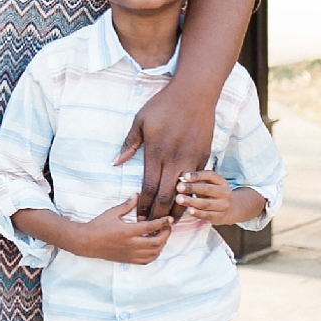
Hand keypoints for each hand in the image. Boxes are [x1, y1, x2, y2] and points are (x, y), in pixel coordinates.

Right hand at [65, 198, 173, 264]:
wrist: (87, 242)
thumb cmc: (98, 226)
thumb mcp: (112, 212)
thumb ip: (127, 205)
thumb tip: (137, 195)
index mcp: (127, 231)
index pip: (151, 227)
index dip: (163, 222)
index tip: (169, 218)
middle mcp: (130, 244)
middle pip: (156, 242)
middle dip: (166, 234)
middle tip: (167, 227)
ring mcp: (130, 254)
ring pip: (153, 253)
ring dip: (161, 245)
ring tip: (161, 235)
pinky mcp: (128, 260)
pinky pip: (146, 261)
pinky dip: (154, 254)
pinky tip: (154, 247)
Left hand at [119, 78, 219, 220]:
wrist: (195, 94)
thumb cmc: (163, 105)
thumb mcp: (140, 121)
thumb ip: (129, 144)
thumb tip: (116, 163)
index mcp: (156, 153)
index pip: (149, 188)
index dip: (144, 206)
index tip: (139, 218)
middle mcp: (175, 160)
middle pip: (167, 196)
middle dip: (158, 214)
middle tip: (152, 227)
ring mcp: (192, 160)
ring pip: (184, 193)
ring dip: (177, 210)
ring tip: (169, 222)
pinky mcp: (204, 157)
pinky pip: (196, 182)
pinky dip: (191, 196)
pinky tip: (185, 204)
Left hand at [177, 171, 263, 227]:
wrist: (229, 211)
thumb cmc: (211, 194)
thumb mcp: (208, 185)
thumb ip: (197, 182)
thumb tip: (181, 181)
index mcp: (221, 181)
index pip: (210, 175)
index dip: (197, 175)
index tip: (185, 176)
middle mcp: (224, 192)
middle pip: (207, 189)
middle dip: (192, 188)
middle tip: (179, 187)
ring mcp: (223, 205)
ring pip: (206, 203)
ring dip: (191, 201)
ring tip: (179, 199)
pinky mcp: (219, 217)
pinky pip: (207, 215)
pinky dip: (198, 213)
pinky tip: (189, 210)